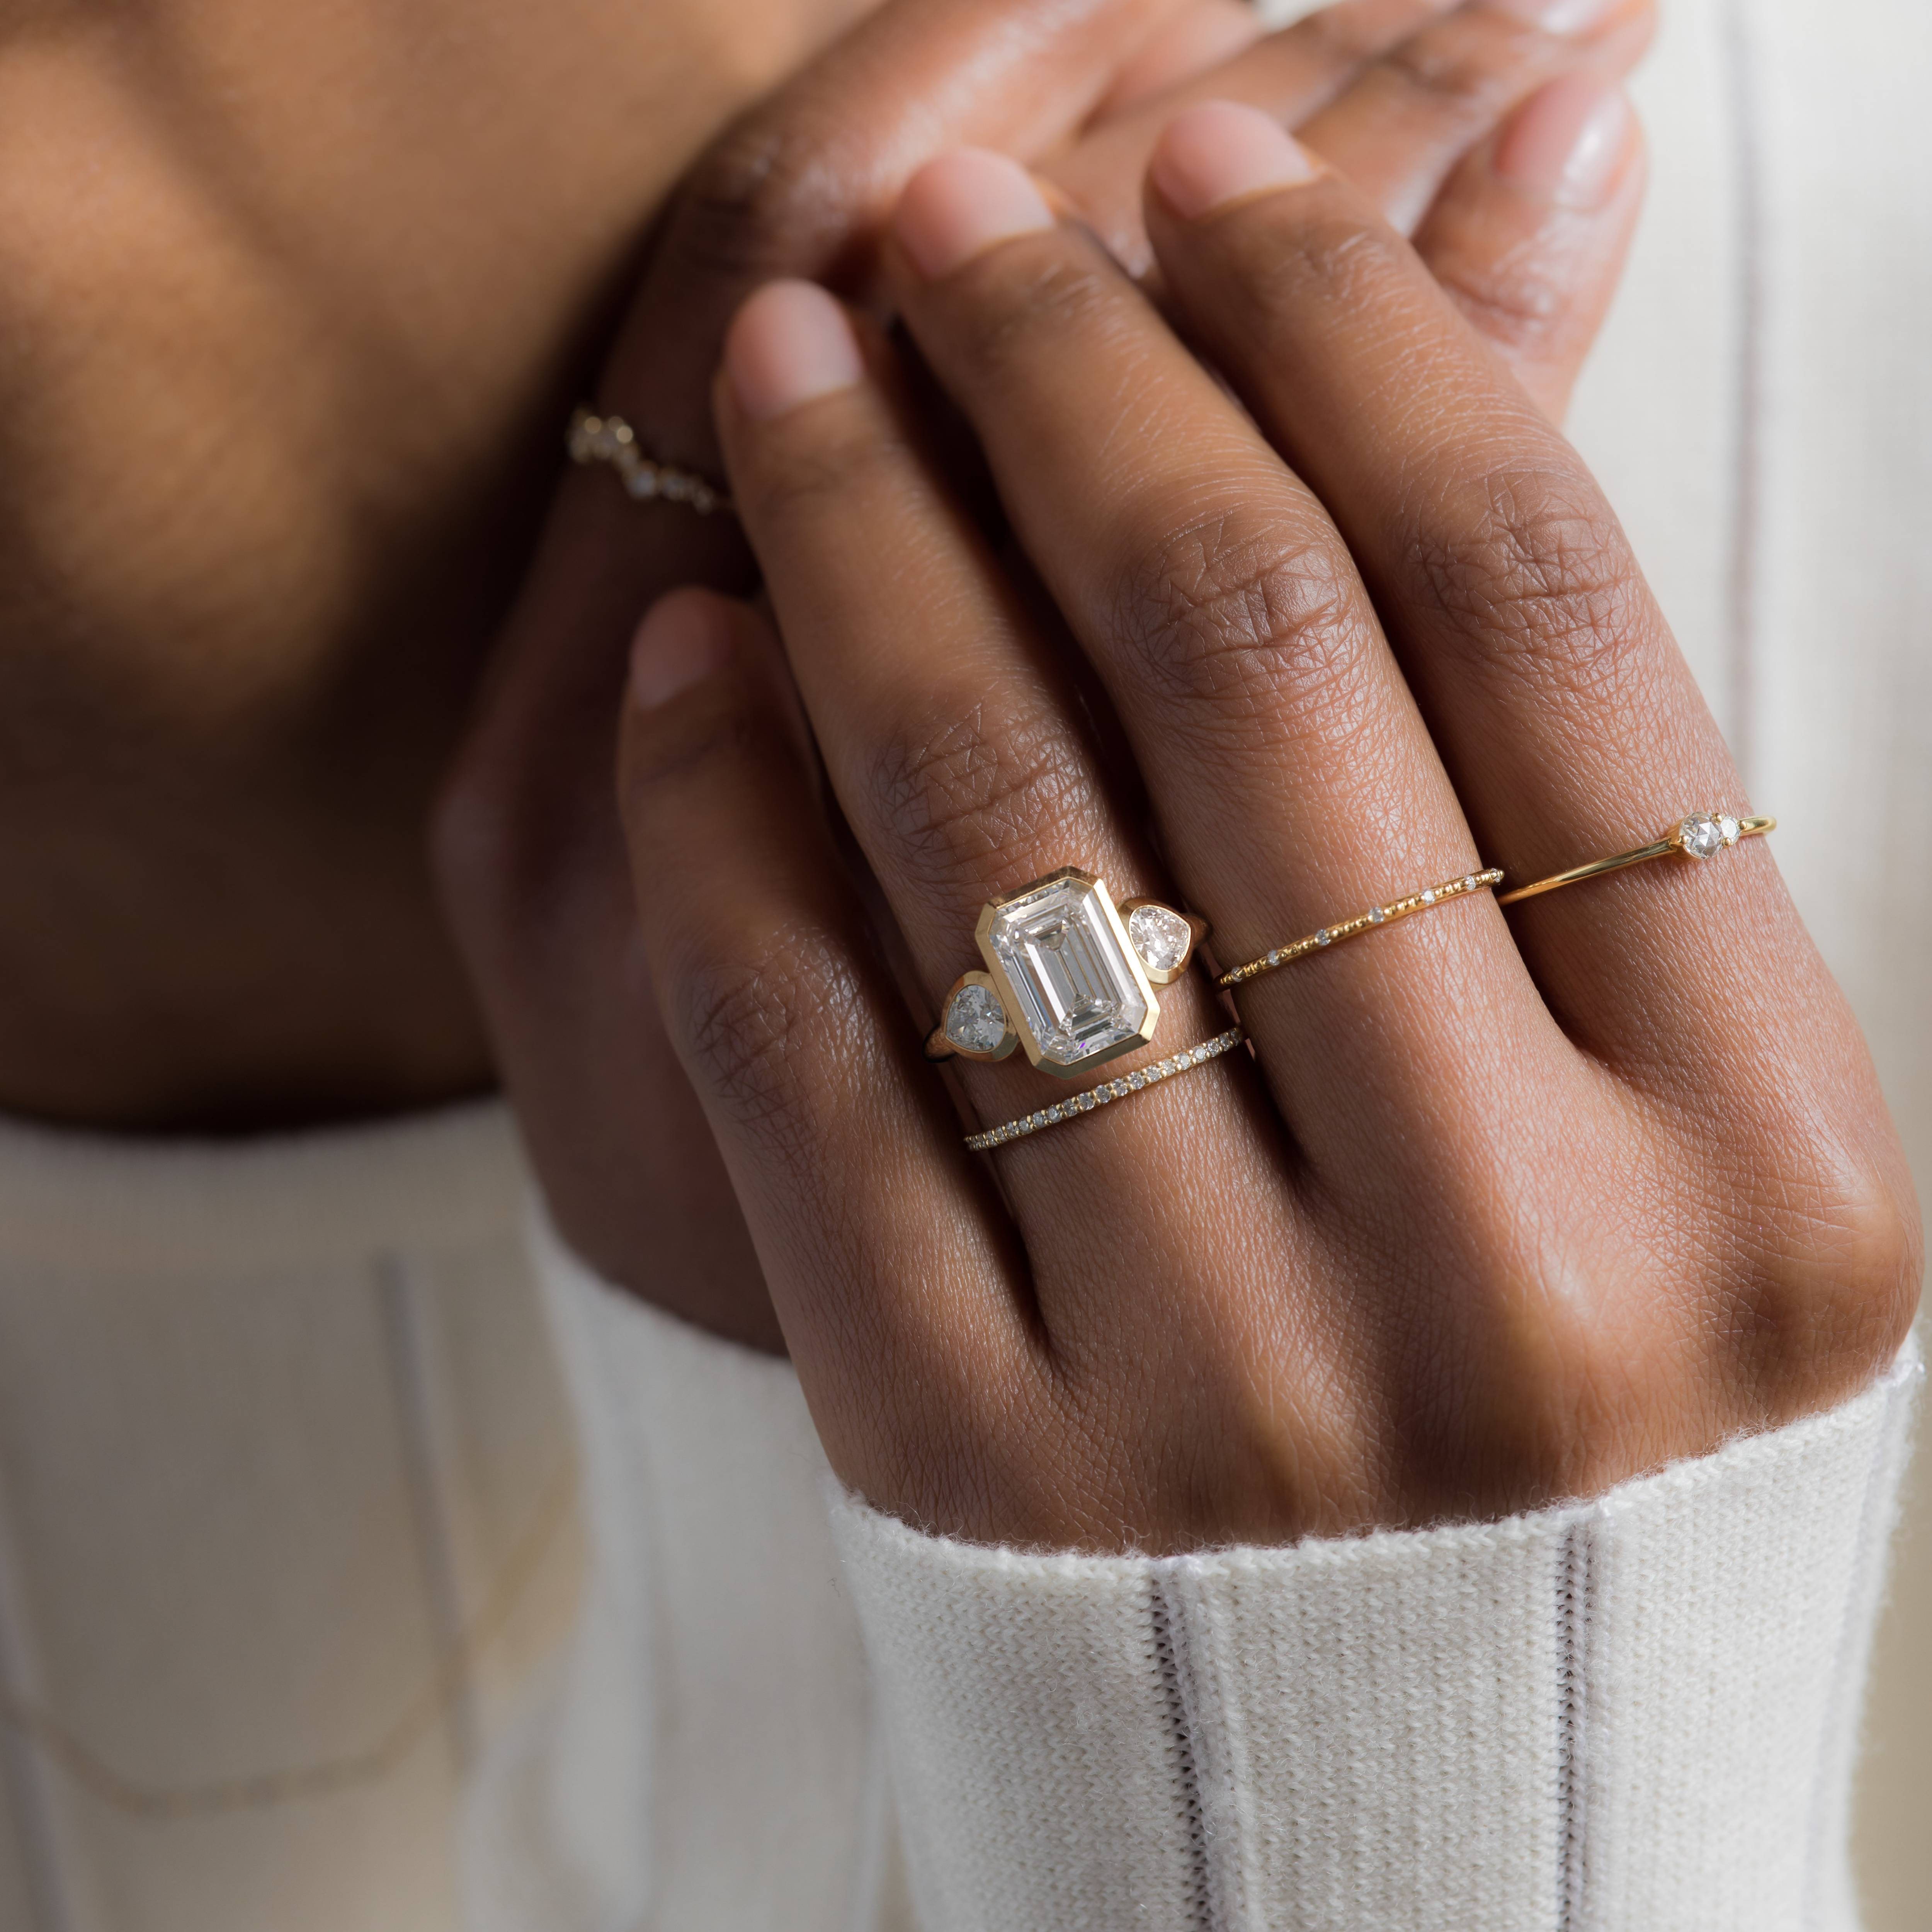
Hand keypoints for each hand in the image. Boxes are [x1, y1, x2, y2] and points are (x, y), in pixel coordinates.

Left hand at [436, 0, 1656, 1353]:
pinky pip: (801, 1059)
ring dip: (860, 533)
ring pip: (994, 827)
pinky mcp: (969, 1463)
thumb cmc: (1571, 1384)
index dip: (1348, 321)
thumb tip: (1495, 200)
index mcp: (1758, 1160)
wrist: (1407, 1754)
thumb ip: (1566, 758)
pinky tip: (692, 645)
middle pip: (1249, 659)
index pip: (1523, 601)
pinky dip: (718, 816)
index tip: (1204, 170)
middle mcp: (1513, 1272)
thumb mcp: (1677, 1108)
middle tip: (951, 228)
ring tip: (791, 357)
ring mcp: (1227, 1389)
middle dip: (1071, 370)